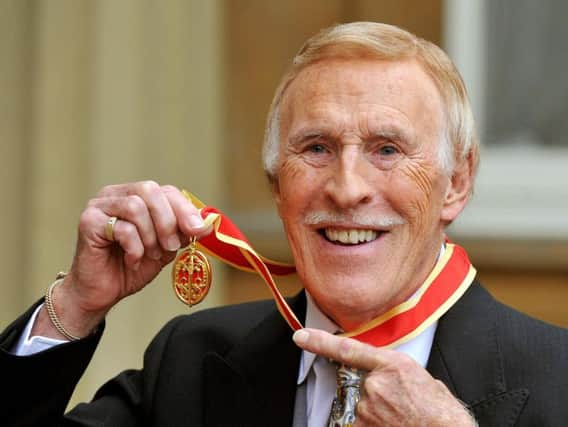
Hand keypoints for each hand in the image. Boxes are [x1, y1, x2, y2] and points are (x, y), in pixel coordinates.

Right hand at [33, 181, 210, 338]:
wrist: (101, 293)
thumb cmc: (130, 268)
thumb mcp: (164, 248)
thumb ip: (181, 233)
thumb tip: (206, 223)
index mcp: (135, 196)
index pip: (166, 191)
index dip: (185, 209)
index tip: (199, 230)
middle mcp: (115, 195)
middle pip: (149, 190)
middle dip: (167, 221)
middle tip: (172, 246)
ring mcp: (99, 206)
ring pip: (136, 207)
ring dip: (150, 236)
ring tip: (150, 255)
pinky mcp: (88, 222)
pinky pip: (122, 228)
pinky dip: (135, 248)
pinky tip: (133, 261)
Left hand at [293, 328, 476, 425]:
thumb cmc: (440, 411)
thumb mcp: (421, 378)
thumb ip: (395, 371)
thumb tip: (386, 376)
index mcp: (392, 364)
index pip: (347, 349)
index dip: (320, 342)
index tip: (301, 336)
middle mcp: (375, 384)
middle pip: (360, 384)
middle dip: (374, 393)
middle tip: (397, 404)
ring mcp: (368, 407)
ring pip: (362, 406)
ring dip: (376, 412)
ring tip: (400, 416)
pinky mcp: (364, 426)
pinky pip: (361, 423)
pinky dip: (374, 424)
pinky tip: (394, 423)